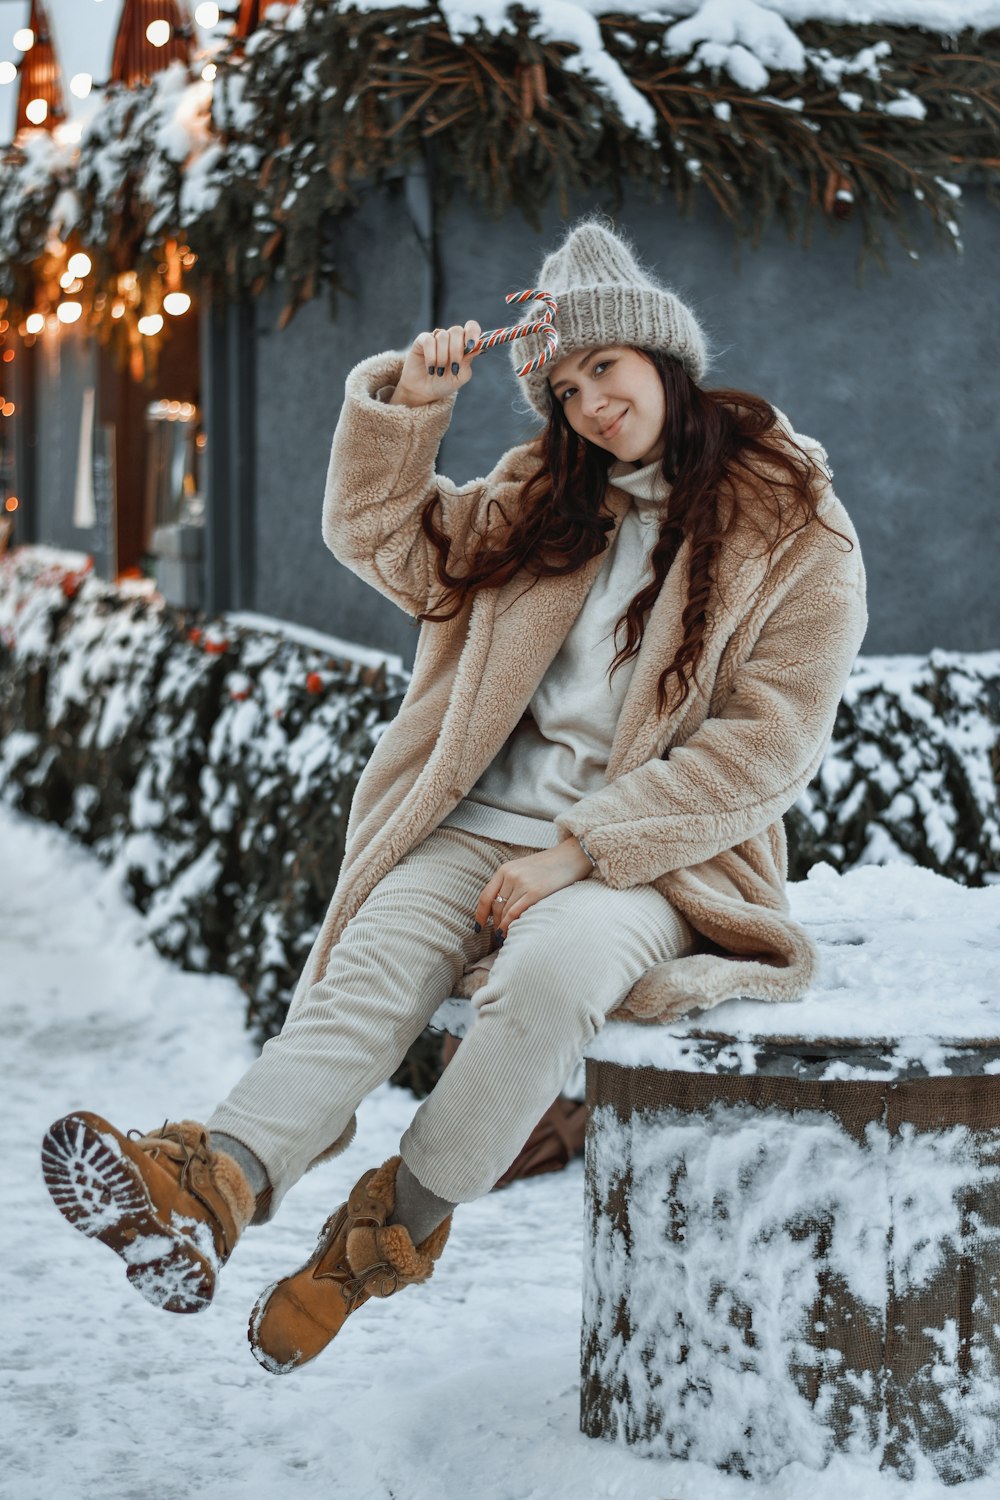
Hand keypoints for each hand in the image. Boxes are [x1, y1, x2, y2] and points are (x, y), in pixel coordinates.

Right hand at [391, 321, 482, 407]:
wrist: (425, 392)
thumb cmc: (445, 383)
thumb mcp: (460, 377)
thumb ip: (468, 363)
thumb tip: (477, 348)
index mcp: (463, 344)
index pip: (471, 327)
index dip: (473, 332)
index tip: (471, 345)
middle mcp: (450, 338)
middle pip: (457, 330)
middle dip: (456, 350)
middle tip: (453, 367)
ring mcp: (436, 338)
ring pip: (443, 336)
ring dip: (443, 357)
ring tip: (440, 372)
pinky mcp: (422, 340)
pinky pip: (429, 341)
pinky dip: (431, 357)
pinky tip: (431, 368)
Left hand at [474, 839, 594, 941]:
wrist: (571, 856)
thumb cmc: (549, 865)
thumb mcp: (524, 868)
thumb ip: (510, 882)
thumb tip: (500, 907)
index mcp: (505, 869)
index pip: (485, 896)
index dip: (480, 914)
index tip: (479, 927)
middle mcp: (511, 875)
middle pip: (495, 907)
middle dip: (494, 924)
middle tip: (497, 936)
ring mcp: (523, 883)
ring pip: (504, 912)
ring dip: (502, 928)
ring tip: (505, 938)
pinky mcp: (536, 892)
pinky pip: (515, 913)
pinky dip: (510, 926)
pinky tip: (510, 933)